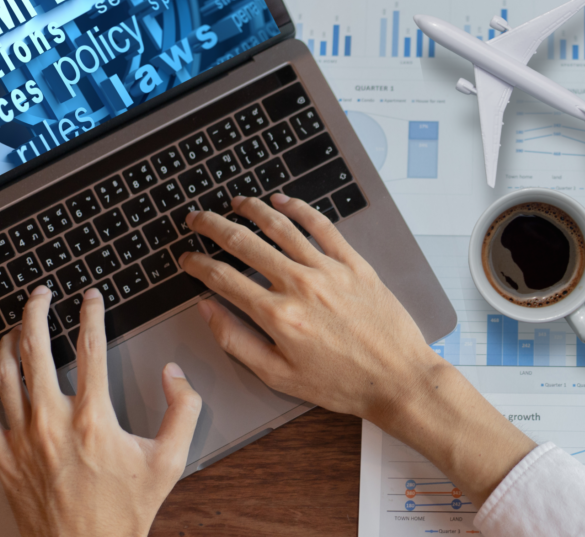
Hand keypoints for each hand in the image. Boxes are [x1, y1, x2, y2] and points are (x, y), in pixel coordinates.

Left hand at [0, 286, 202, 536]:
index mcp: (94, 419)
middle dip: (36, 312)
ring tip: (17, 327)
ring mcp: (22, 440)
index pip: (91, 347)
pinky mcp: (2, 458)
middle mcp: (53, 423)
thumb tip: (175, 374)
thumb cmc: (124, 511)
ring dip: (9, 342)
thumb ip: (184, 410)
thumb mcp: (171, 460)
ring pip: (4, 375)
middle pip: (36, 349)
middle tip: (41, 295)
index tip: (91, 297)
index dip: (91, 313)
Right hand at [181, 194, 534, 506]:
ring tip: (235, 203)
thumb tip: (208, 309)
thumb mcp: (278, 375)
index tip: (187, 258)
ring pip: (281, 226)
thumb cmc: (341, 383)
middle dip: (213, 227)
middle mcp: (300, 285)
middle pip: (244, 243)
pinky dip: (299, 208)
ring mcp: (329, 270)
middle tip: (197, 219)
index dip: (198, 265)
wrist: (397, 379)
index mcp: (277, 315)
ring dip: (252, 209)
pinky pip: (322, 226)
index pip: (223, 278)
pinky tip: (282, 201)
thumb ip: (236, 340)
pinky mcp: (354, 264)